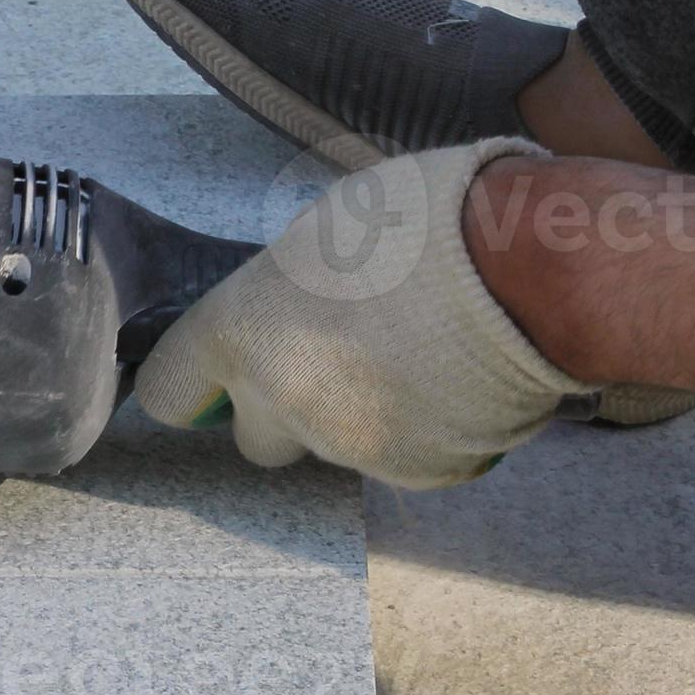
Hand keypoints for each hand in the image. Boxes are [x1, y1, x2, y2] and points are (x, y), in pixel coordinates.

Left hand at [133, 140, 594, 487]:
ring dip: (362, 411)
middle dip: (283, 411)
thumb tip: (288, 303)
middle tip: (332, 360)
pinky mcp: (417, 473)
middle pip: (256, 438)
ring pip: (336, 445)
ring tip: (420, 351)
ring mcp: (351, 446)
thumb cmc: (425, 221)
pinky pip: (404, 456)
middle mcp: (284, 402)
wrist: (527, 273)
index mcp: (243, 331)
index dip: (190, 386)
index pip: (168, 390)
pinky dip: (423, 429)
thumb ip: (287, 287)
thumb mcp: (327, 228)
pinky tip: (458, 379)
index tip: (206, 382)